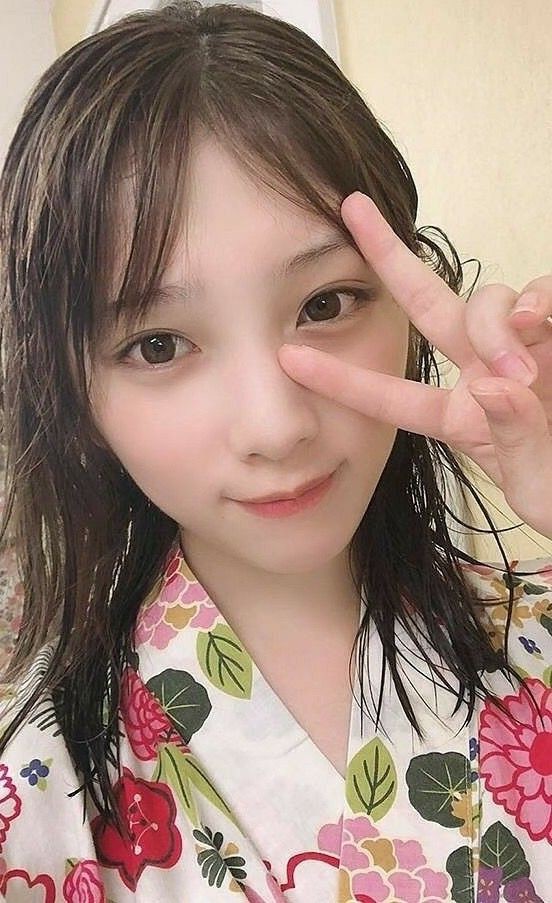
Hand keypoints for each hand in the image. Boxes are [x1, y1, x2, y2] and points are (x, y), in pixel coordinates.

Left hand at [278, 191, 551, 539]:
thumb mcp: (539, 486)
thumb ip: (516, 441)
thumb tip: (495, 386)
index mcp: (457, 419)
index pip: (391, 398)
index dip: (341, 380)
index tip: (288, 358)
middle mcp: (481, 375)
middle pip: (425, 305)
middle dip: (388, 257)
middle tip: (352, 209)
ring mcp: (522, 349)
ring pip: (486, 300)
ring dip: (495, 327)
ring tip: (522, 373)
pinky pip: (542, 292)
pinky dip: (541, 300)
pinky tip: (544, 325)